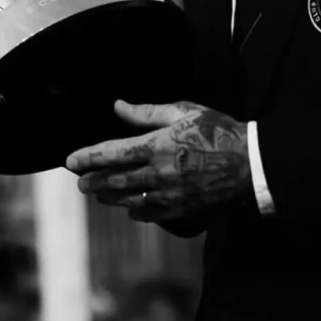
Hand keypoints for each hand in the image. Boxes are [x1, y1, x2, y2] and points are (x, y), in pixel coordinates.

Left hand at [66, 100, 251, 221]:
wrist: (250, 164)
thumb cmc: (218, 131)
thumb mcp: (184, 111)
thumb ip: (148, 112)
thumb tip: (118, 106)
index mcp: (157, 145)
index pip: (112, 153)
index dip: (88, 157)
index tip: (70, 160)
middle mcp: (159, 173)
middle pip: (115, 181)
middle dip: (93, 181)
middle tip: (80, 181)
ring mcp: (169, 194)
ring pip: (128, 200)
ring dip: (109, 197)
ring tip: (97, 195)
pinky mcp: (181, 209)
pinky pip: (150, 214)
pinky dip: (136, 211)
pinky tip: (130, 209)